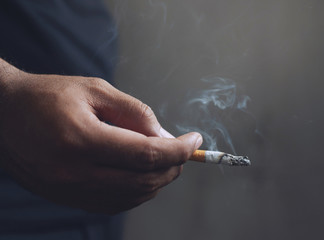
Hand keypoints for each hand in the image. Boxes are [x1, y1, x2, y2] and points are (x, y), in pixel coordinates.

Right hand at [0, 60, 201, 213]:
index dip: (179, 150)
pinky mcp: (67, 198)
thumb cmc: (48, 95)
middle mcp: (74, 172)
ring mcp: (69, 190)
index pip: (147, 155)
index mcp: (81, 139)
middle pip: (143, 180)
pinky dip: (137, 191)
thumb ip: (135, 112)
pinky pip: (114, 203)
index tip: (195, 140)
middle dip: (173, 166)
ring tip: (166, 159)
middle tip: (183, 150)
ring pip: (132, 196)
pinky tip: (143, 174)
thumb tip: (165, 135)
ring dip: (157, 180)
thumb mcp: (95, 90)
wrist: (4, 115)